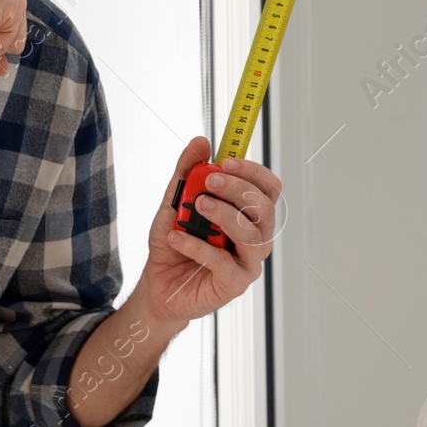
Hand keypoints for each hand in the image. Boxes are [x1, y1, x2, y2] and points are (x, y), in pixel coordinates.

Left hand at [138, 135, 282, 327]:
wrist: (158, 284)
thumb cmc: (174, 244)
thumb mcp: (175, 202)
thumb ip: (187, 173)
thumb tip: (201, 142)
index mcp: (248, 215)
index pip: (268, 189)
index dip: (252, 172)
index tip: (226, 161)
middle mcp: (255, 237)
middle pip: (264, 208)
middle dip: (237, 189)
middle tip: (208, 182)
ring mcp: (248, 262)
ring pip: (251, 234)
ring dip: (224, 214)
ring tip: (195, 207)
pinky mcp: (234, 284)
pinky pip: (223, 261)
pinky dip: (197, 245)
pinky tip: (176, 237)